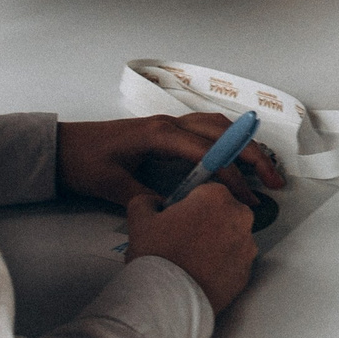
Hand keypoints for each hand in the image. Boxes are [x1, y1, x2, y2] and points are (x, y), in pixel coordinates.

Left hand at [57, 113, 285, 208]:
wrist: (62, 147)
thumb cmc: (85, 163)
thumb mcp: (114, 187)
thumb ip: (148, 199)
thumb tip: (178, 214)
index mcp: (161, 135)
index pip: (209, 154)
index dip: (232, 177)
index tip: (248, 199)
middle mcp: (171, 124)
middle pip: (224, 134)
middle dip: (253, 156)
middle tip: (275, 181)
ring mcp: (171, 124)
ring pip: (220, 127)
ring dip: (245, 145)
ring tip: (265, 168)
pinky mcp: (168, 130)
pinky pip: (208, 129)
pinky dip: (229, 140)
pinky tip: (237, 155)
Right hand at [126, 187, 256, 313]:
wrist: (168, 300)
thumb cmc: (156, 256)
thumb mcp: (139, 219)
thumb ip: (148, 201)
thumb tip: (155, 203)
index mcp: (216, 197)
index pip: (205, 192)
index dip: (190, 204)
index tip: (179, 218)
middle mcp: (240, 217)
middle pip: (223, 213)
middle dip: (207, 222)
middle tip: (184, 240)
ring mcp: (247, 246)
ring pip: (231, 238)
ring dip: (216, 244)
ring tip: (191, 260)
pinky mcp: (247, 271)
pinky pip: (234, 262)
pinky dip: (222, 266)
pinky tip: (201, 274)